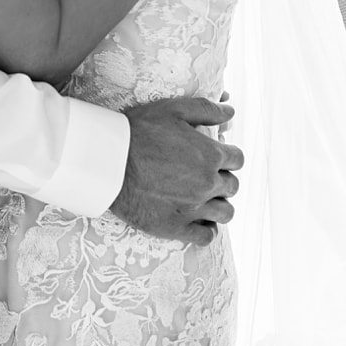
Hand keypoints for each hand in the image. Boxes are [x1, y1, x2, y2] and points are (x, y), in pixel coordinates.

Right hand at [112, 96, 242, 244]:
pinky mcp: (176, 227)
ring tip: (204, 198)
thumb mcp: (173, 110)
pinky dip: (206, 229)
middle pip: (232, 186)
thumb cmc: (138, 131)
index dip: (228, 156)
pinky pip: (206, 236)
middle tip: (204, 174)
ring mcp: (193, 208)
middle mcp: (207, 184)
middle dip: (222, 179)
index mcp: (210, 155)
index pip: (238, 160)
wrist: (108, 162)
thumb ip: (206, 110)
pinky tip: (196, 220)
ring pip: (226, 213)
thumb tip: (231, 112)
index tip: (216, 156)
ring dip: (219, 205)